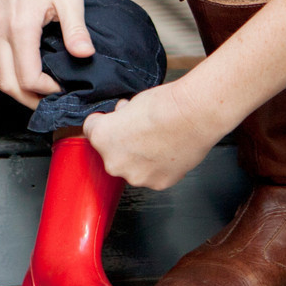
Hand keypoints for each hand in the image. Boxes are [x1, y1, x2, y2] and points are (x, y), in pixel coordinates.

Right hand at [0, 0, 94, 109]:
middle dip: (28, 97)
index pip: (26, 78)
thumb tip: (84, 56)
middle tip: (51, 101)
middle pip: (6, 81)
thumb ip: (75, 30)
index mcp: (19, 25)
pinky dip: (8, 61)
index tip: (64, 90)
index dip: (46, 91)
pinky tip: (28, 59)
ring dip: (17, 80)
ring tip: (42, 84)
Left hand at [81, 82, 222, 189]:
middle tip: (142, 129)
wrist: (194, 115)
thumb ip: (121, 117)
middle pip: (112, 153)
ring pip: (133, 167)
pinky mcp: (158, 183)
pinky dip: (159, 166)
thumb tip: (124, 119)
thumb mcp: (132, 101)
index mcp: (102, 138)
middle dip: (123, 142)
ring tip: (160, 140)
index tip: (114, 119)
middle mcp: (114, 162)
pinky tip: (169, 150)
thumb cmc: (166, 105)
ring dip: (141, 157)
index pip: (91, 129)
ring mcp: (136, 176)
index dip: (105, 121)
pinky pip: (153, 175)